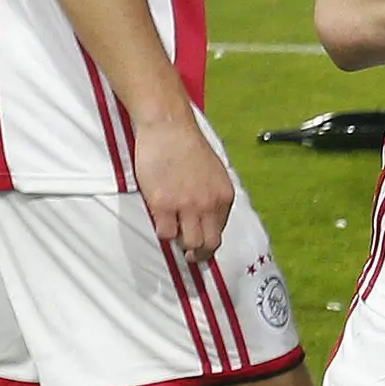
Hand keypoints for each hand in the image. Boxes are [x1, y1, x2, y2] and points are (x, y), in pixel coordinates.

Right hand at [133, 106, 235, 264]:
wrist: (169, 127)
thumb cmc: (187, 145)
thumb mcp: (214, 172)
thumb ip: (213, 195)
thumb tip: (208, 216)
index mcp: (224, 196)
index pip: (221, 231)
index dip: (210, 241)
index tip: (204, 248)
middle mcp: (209, 205)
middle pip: (209, 244)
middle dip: (200, 254)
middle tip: (191, 258)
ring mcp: (186, 206)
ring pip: (188, 243)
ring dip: (181, 245)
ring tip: (175, 240)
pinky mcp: (163, 204)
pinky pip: (165, 233)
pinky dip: (163, 233)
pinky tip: (160, 223)